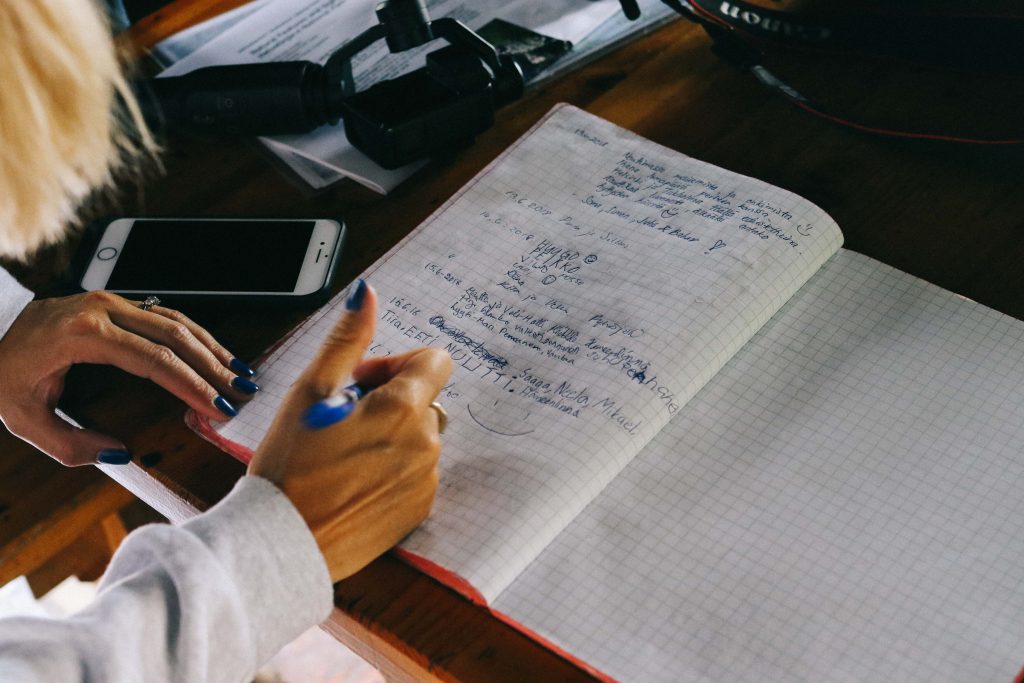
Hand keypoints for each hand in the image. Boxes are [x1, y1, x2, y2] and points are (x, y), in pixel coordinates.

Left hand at [0, 291, 257, 465]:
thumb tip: (120, 455)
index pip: (154, 361)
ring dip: (212, 349)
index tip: (216, 407)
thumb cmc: (1, 371)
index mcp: (84, 334)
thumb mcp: (22, 417)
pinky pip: (166, 316)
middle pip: (175, 338)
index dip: (191, 386)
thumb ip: (70, 444)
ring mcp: (112, 302)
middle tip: (241, 394)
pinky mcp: (116, 304)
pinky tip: (214, 354)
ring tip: (240, 375)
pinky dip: (195, 337)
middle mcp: (103, 310)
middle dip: (213, 369)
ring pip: (177, 322)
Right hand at [248, 282, 451, 581]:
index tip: (360, 383)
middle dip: (388, 401)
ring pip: (417, 438)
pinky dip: (391, 471)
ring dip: (389, 437)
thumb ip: (348, 339)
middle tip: (339, 422)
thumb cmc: (289, 466)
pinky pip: (415, 475)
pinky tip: (351, 483)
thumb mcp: (310, 390)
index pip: (434, 361)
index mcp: (403, 408)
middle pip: (422, 400)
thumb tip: (368, 293)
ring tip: (340, 456)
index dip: (395, 365)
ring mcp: (425, 481)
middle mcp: (425, 444)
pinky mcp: (418, 511)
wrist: (280, 544)